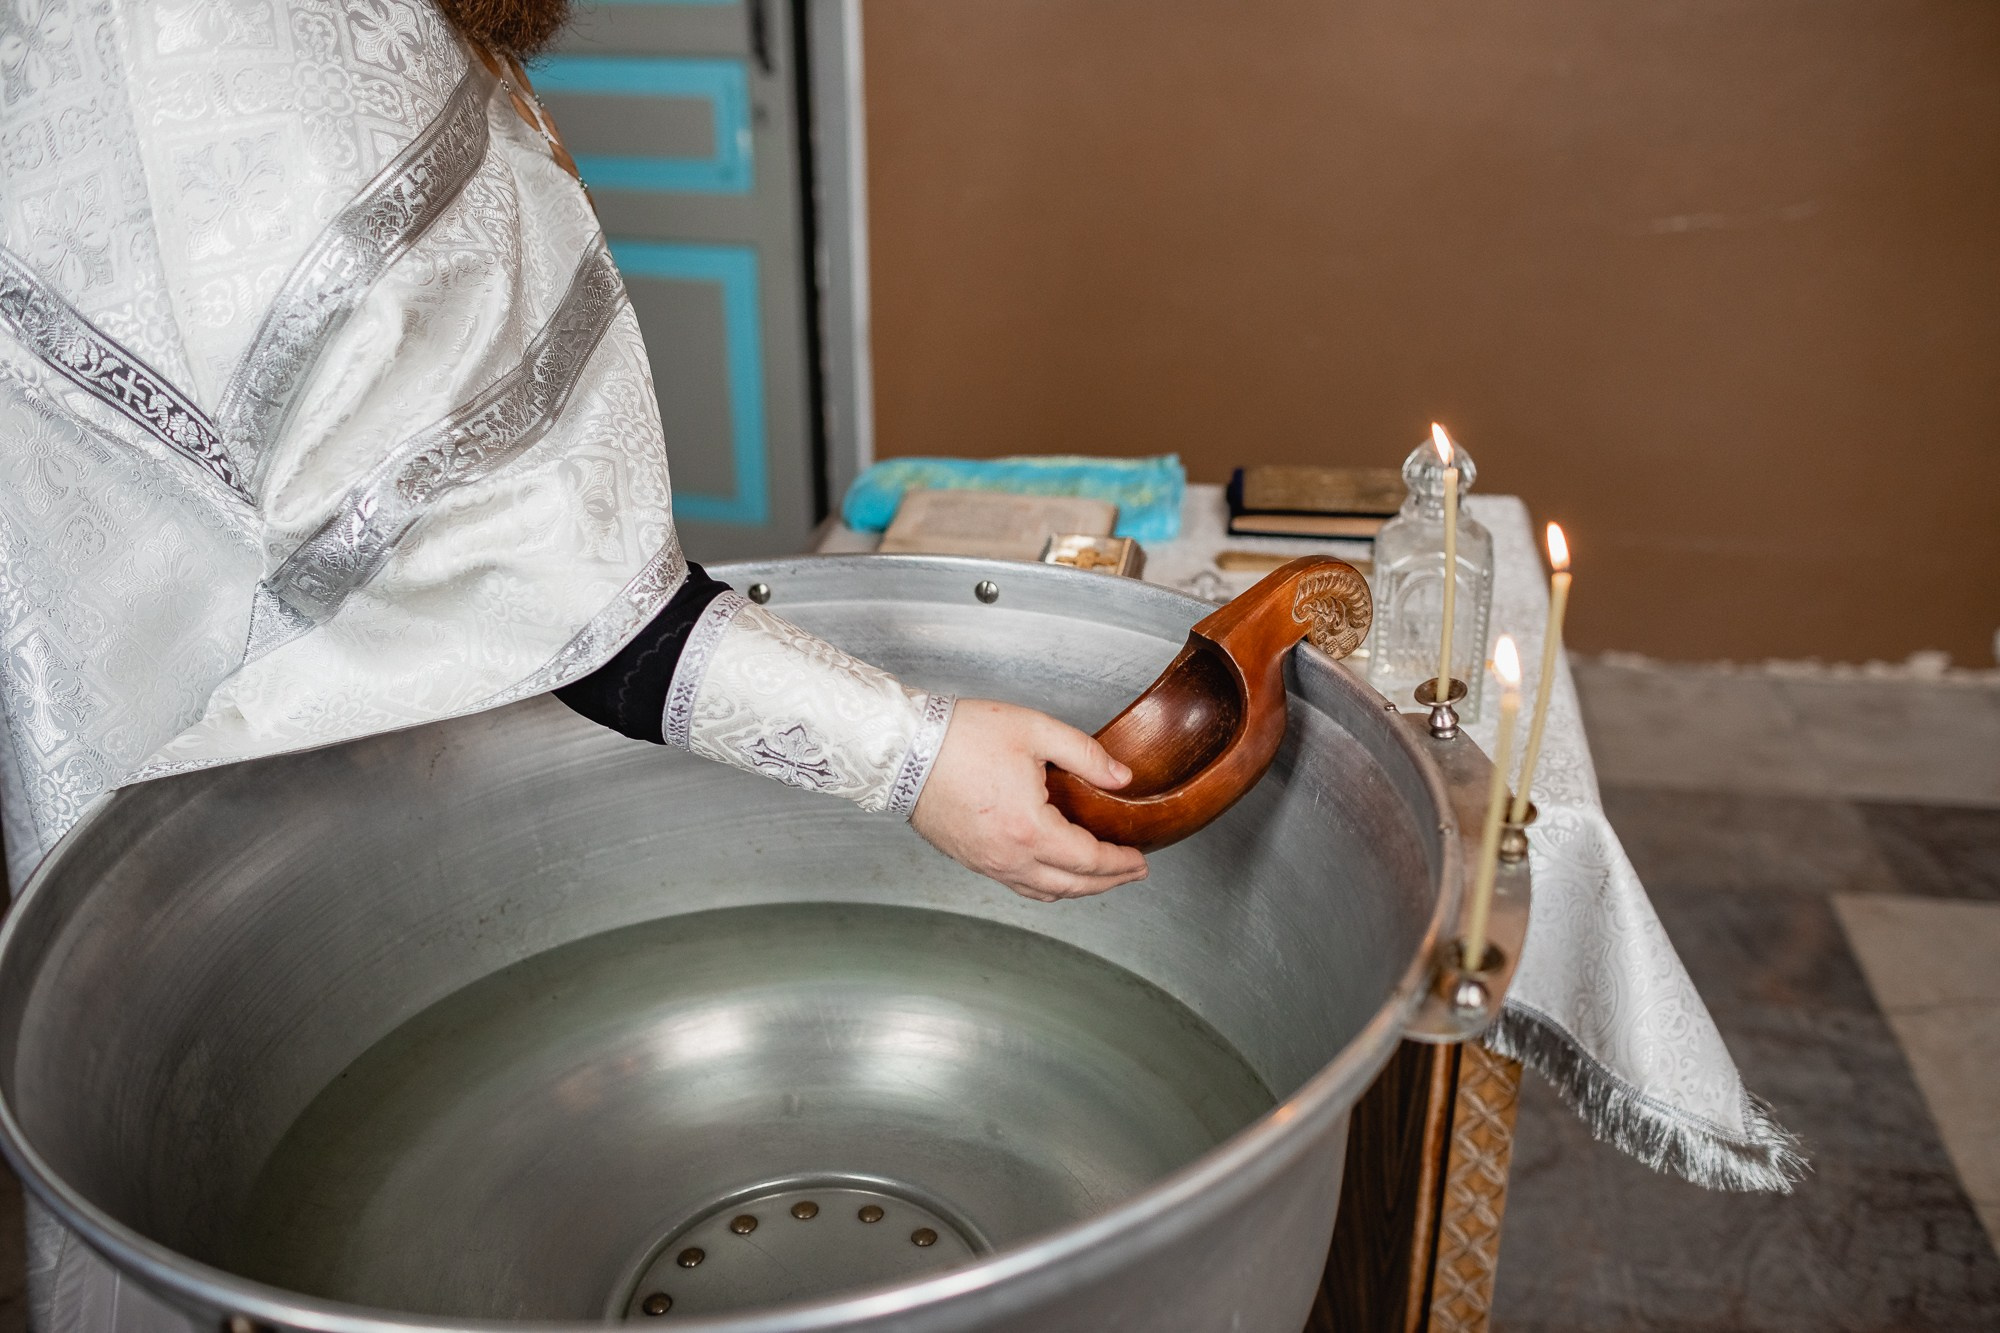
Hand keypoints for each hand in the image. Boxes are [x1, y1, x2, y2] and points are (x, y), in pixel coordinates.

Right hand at [911, 699, 1148, 901]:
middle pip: (1072, 886)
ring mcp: (987, 863)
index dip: (1121, 863)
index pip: (1090, 860)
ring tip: (1098, 876)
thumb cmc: (961, 737)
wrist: (902, 750)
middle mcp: (1008, 857)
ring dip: (1077, 888)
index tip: (1140, 859)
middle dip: (1108, 882)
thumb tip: (1122, 778)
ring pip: (1043, 891)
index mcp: (1030, 829)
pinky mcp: (970, 859)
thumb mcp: (1035, 731)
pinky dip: (1045, 884)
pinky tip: (1053, 871)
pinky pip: (1016, 884)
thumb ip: (1086, 755)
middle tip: (1131, 872)